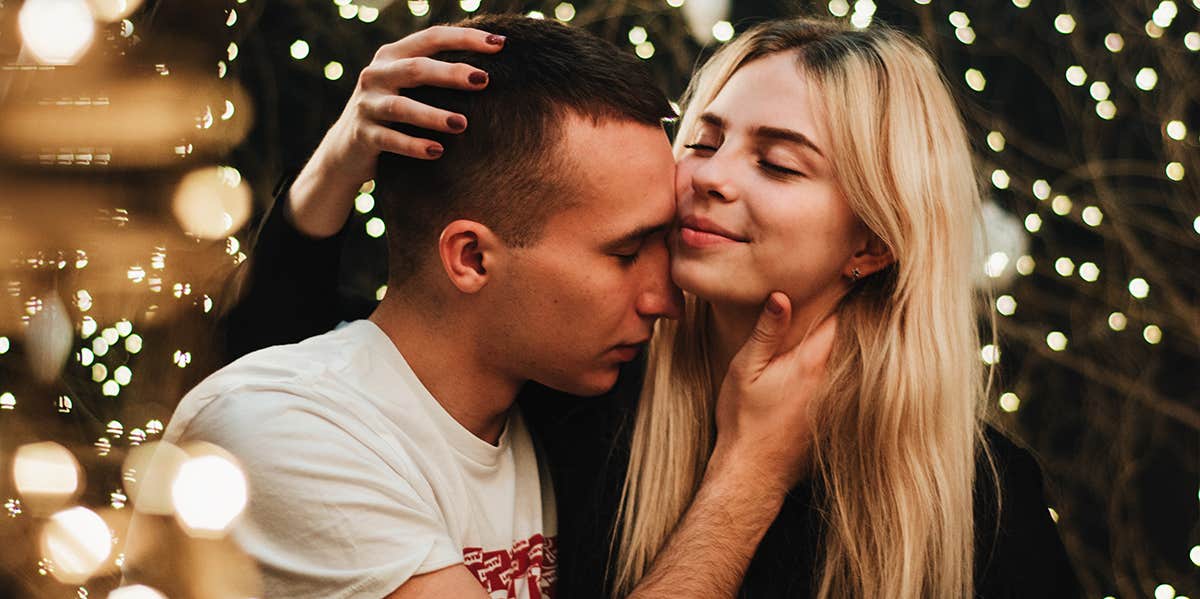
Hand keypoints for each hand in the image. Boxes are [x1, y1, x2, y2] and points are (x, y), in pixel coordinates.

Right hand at [288, 26, 504, 236]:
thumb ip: (439, 73)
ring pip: (401, 106)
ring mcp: (367, 105)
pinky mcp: (362, 135)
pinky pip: (390, 140)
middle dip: (451, 73)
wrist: (347, 150)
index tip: (501, 43)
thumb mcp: (409, 87)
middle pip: (416, 68)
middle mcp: (377, 74)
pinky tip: (437, 151)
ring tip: (462, 124)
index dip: (466, 38)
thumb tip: (493, 67)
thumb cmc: (394, 115)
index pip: (432, 38)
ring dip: (432, 115)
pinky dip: (414, 146)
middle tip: (484, 80)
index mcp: (393, 55)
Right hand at [711, 292, 836, 491]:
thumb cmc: (743, 419)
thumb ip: (766, 332)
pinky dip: (847, 374)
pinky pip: (849, 387)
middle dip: (849, 318)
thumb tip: (781, 294)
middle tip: (852, 289)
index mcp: (811, 362)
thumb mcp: (745, 369)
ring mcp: (839, 402)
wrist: (753, 472)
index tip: (841, 276)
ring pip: (852, 364)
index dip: (839, 297)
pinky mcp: (837, 420)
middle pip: (850, 339)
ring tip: (856, 321)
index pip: (838, 319)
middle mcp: (832, 380)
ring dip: (849, 346)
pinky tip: (839, 367)